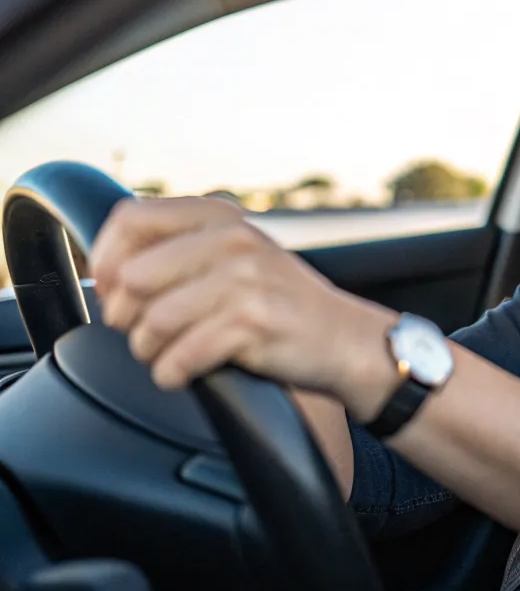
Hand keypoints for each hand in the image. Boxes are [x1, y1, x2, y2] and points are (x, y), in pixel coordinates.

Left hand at [89, 197, 397, 395]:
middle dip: (126, 317)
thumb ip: (181, 247)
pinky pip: (180, 357)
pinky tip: (188, 371)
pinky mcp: (253, 322)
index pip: (130, 219)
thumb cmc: (278, 302)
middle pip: (134, 277)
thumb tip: (106, 270)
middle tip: (147, 332)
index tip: (114, 290)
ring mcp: (245, 279)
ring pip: (153, 322)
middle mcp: (233, 240)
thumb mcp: (236, 255)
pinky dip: (173, 374)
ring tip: (172, 353)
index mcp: (220, 217)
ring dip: (151, 350)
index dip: (106, 259)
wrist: (344, 337)